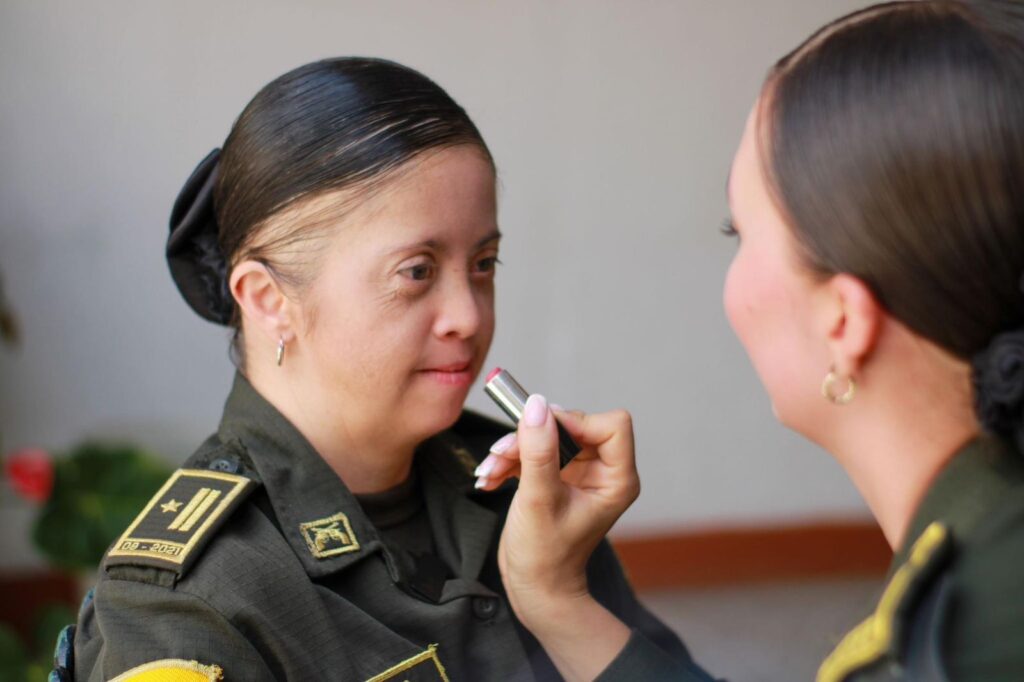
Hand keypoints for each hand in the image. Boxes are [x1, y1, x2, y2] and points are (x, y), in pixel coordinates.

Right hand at [485, 394, 638, 679]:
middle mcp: (603, 472)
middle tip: (501, 452)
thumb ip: (538, 452)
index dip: (576, 421)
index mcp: (616, 479)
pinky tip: (490, 478)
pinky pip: (535, 450)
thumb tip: (536, 406)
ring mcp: (579, 474)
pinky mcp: (557, 476)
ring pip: (548, 436)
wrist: (534, 588)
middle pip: (573, 426)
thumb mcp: (539, 500)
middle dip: (533, 437)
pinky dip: (510, 461)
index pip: (612, 424)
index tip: (540, 431)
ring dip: (514, 450)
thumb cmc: (545, 556)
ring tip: (489, 471)